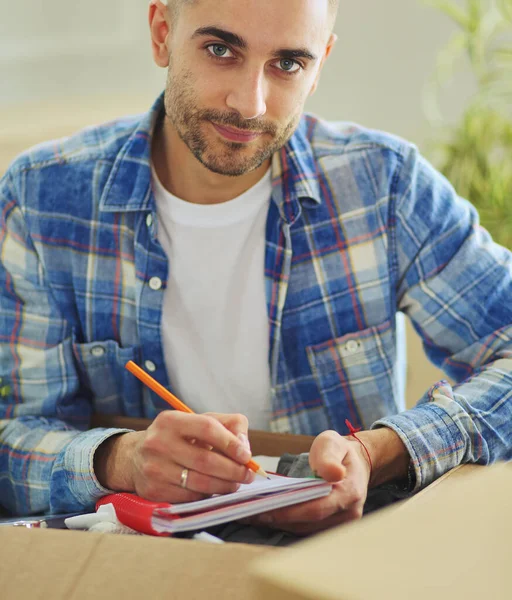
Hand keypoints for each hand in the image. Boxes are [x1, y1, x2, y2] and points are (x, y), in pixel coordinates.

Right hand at [94, 411, 254, 502]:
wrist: (135, 457)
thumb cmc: (177, 437)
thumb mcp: (199, 421)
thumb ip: (228, 426)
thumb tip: (244, 447)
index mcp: (171, 420)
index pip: (207, 428)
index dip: (230, 443)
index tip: (246, 456)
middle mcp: (158, 442)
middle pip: (205, 460)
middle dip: (233, 470)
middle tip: (247, 475)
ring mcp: (154, 468)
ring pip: (199, 482)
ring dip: (224, 486)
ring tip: (235, 484)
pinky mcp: (153, 491)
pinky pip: (189, 496)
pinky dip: (207, 494)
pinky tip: (213, 489)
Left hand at [251, 430, 370, 534]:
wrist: (353, 463)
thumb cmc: (339, 451)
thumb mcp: (333, 443)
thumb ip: (329, 456)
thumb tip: (333, 473)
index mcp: (349, 493)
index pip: (316, 509)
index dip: (289, 511)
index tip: (264, 509)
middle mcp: (347, 514)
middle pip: (307, 523)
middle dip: (277, 519)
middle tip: (249, 513)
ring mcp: (340, 523)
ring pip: (304, 529)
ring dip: (278, 523)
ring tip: (251, 514)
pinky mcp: (330, 526)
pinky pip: (305, 527)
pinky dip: (285, 522)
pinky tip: (265, 514)